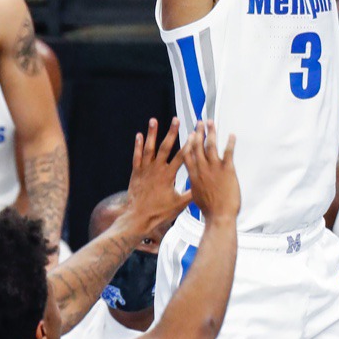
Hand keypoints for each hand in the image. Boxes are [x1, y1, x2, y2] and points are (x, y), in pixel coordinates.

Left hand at [122, 117, 191, 236]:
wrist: (138, 218)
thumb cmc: (158, 213)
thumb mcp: (179, 205)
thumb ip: (191, 194)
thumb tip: (202, 187)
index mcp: (168, 176)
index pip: (181, 156)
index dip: (188, 144)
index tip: (194, 134)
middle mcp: (156, 170)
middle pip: (165, 147)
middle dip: (171, 132)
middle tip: (176, 120)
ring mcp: (145, 170)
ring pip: (149, 147)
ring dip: (152, 133)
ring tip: (154, 120)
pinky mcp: (136, 173)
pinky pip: (136, 156)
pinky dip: (137, 145)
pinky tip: (139, 135)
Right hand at [183, 121, 239, 224]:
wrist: (219, 216)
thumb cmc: (209, 210)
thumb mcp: (196, 196)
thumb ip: (194, 186)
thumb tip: (194, 184)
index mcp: (194, 175)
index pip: (188, 155)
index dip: (188, 143)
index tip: (189, 134)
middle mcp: (202, 169)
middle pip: (197, 146)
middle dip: (198, 132)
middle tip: (199, 123)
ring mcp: (214, 168)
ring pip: (211, 145)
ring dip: (211, 132)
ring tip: (211, 122)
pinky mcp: (227, 169)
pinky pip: (228, 152)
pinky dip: (230, 142)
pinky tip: (231, 135)